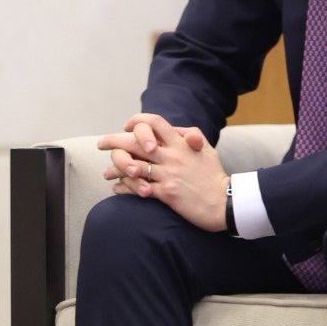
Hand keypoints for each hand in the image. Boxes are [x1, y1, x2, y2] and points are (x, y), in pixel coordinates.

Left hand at [96, 113, 227, 231]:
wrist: (226, 203)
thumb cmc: (215, 176)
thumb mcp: (206, 149)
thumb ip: (190, 135)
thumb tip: (174, 129)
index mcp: (181, 143)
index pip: (154, 122)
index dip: (136, 121)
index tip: (125, 127)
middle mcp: (172, 156)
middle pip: (135, 142)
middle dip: (113, 141)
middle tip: (100, 144)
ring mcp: (168, 174)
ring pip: (133, 166)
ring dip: (115, 168)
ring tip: (106, 173)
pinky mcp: (166, 193)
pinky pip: (138, 188)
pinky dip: (124, 187)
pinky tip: (117, 189)